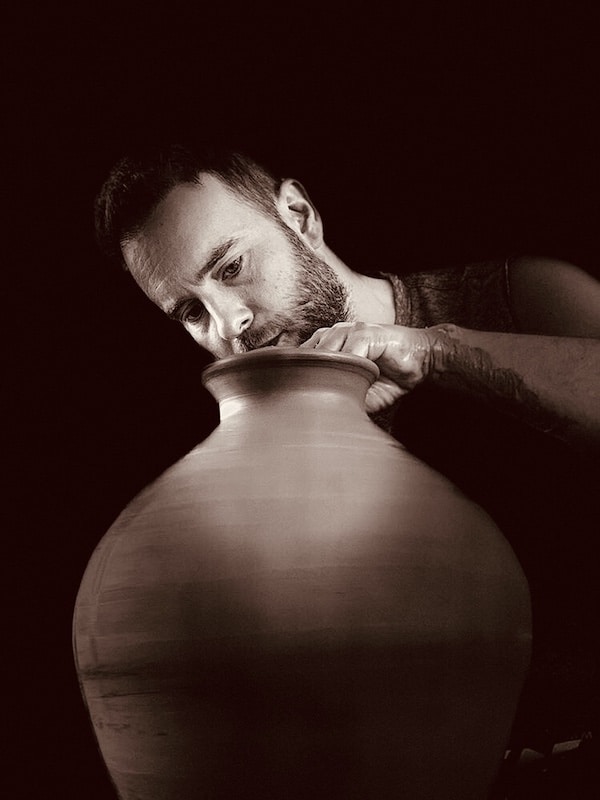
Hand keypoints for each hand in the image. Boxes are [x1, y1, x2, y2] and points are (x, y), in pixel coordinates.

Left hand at [300, 322, 434, 412]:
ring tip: (329, 393)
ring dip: (327, 372)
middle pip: (310, 354)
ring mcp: (352, 330)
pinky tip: (352, 382)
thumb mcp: (363, 392)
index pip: (303, 355)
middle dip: (308, 376)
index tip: (294, 391)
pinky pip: (350, 351)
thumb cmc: (392, 376)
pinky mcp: (368, 333)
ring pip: (326, 351)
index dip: (299, 372)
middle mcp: (337, 333)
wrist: (423, 359)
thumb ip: (342, 397)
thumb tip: (320, 413)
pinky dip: (349, 367)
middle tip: (309, 399)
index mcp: (331, 342)